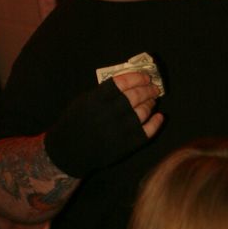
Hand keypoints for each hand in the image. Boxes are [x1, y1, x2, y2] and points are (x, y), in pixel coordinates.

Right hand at [44, 75, 161, 177]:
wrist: (68, 152)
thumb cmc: (75, 123)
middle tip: (154, 87)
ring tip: (153, 100)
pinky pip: (147, 132)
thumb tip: (129, 82)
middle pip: (135, 96)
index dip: (137, 77)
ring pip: (143, 112)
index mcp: (96, 100)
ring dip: (151, 103)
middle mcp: (109, 114)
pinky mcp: (126, 145)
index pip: (122, 82)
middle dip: (148, 89)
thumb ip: (103, 92)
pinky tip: (159, 116)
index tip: (145, 76)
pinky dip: (156, 123)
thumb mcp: (83, 102)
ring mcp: (119, 131)